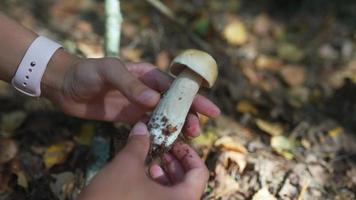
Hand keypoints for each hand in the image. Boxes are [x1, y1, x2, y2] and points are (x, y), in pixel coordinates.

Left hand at [43, 50, 219, 137]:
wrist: (65, 86)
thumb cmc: (87, 72)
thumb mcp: (109, 71)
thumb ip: (131, 85)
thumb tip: (155, 100)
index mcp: (147, 75)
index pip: (176, 87)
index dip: (194, 98)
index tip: (210, 110)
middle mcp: (147, 90)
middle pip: (175, 104)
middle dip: (188, 116)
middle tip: (196, 132)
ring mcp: (139, 105)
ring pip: (164, 117)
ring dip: (176, 127)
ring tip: (186, 139)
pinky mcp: (130, 118)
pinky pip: (149, 127)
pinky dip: (159, 134)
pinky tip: (166, 143)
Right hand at [79, 122, 208, 199]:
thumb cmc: (112, 197)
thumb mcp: (126, 166)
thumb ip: (139, 144)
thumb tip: (142, 127)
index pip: (200, 173)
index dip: (188, 154)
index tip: (174, 143)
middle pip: (189, 183)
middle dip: (176, 163)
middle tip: (163, 148)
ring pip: (175, 194)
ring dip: (165, 174)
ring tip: (151, 161)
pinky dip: (156, 187)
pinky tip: (143, 176)